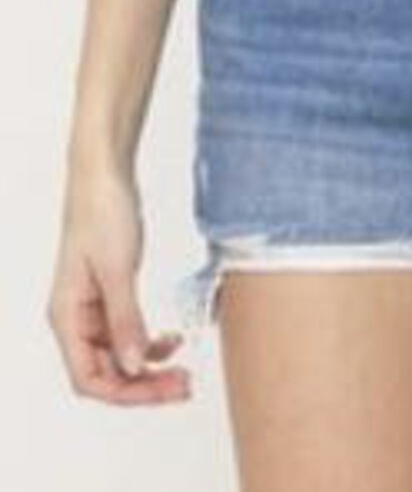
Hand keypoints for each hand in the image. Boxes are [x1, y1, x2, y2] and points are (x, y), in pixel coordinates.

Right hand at [47, 164, 190, 404]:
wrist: (105, 176)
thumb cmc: (102, 213)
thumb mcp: (117, 269)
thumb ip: (125, 320)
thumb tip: (135, 365)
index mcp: (67, 317)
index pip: (89, 378)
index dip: (128, 392)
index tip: (166, 391)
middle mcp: (75, 319)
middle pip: (107, 373)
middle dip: (145, 385)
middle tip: (186, 386)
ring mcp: (93, 308)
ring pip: (119, 356)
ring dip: (150, 368)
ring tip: (185, 370)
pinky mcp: (111, 294)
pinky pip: (127, 333)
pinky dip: (150, 343)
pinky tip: (173, 341)